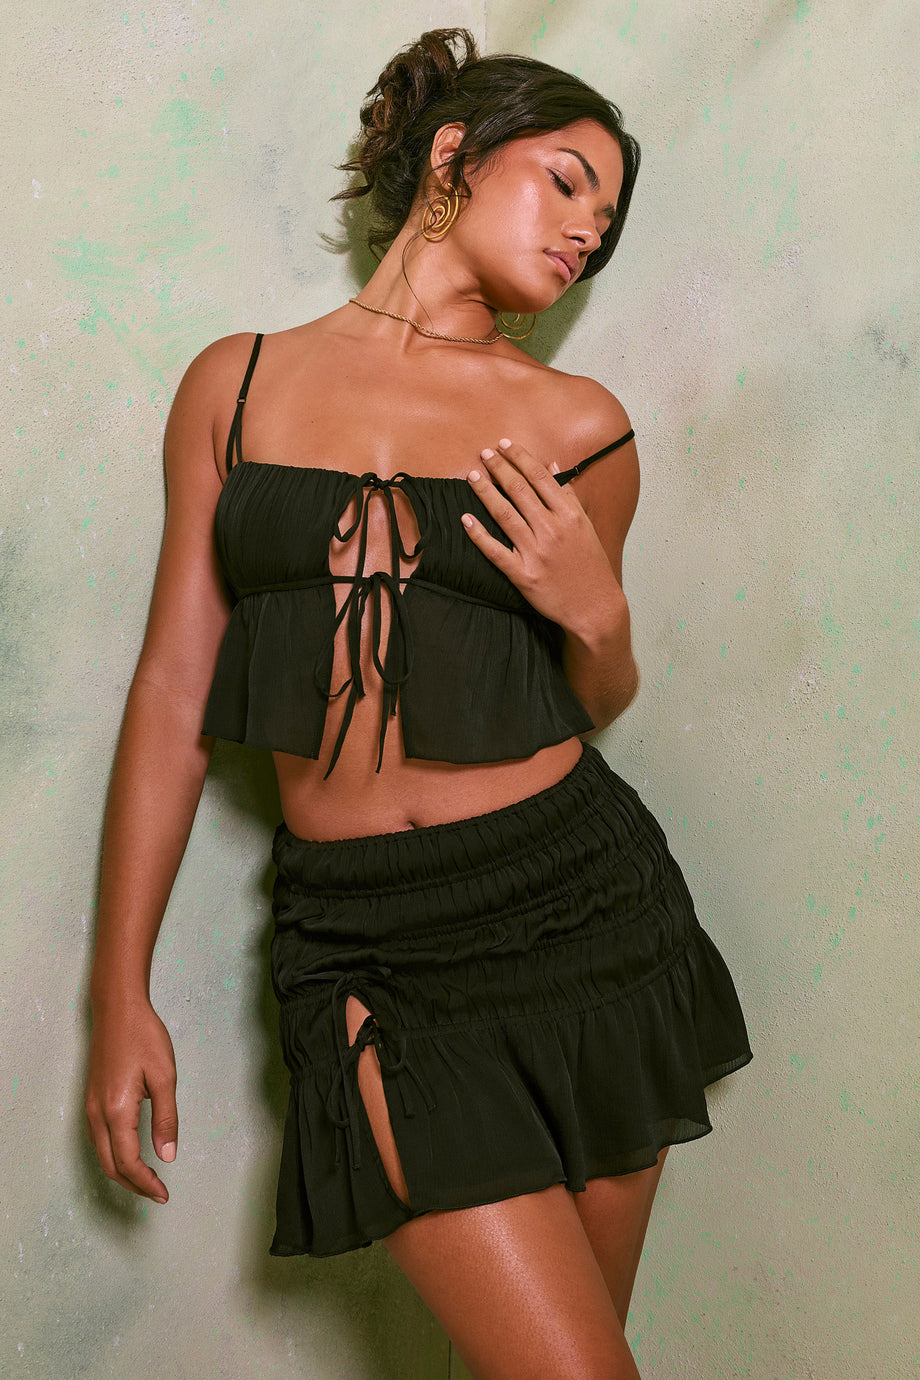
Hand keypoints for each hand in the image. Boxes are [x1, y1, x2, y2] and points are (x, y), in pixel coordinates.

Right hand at [85, 999, 177, 1203]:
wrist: (117, 1010)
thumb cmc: (143, 1037)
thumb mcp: (164, 1077)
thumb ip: (166, 1119)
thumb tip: (168, 1155)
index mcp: (117, 1111)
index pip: (128, 1162)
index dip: (146, 1183)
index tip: (164, 1194)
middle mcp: (97, 1114)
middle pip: (110, 1166)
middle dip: (134, 1184)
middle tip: (158, 1192)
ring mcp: (90, 1107)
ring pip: (102, 1155)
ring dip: (123, 1172)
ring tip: (148, 1178)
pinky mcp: (91, 1100)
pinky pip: (99, 1140)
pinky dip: (114, 1156)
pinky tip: (132, 1153)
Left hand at [461, 438, 622, 630]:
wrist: (595, 606)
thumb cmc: (590, 565)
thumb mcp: (585, 526)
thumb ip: (568, 494)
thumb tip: (553, 465)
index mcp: (569, 515)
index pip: (540, 477)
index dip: (520, 458)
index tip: (504, 444)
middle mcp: (552, 530)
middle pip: (520, 491)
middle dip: (499, 468)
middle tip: (484, 453)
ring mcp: (536, 553)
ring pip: (505, 515)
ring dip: (486, 492)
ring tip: (473, 475)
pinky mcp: (524, 575)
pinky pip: (496, 551)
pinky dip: (479, 534)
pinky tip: (466, 519)